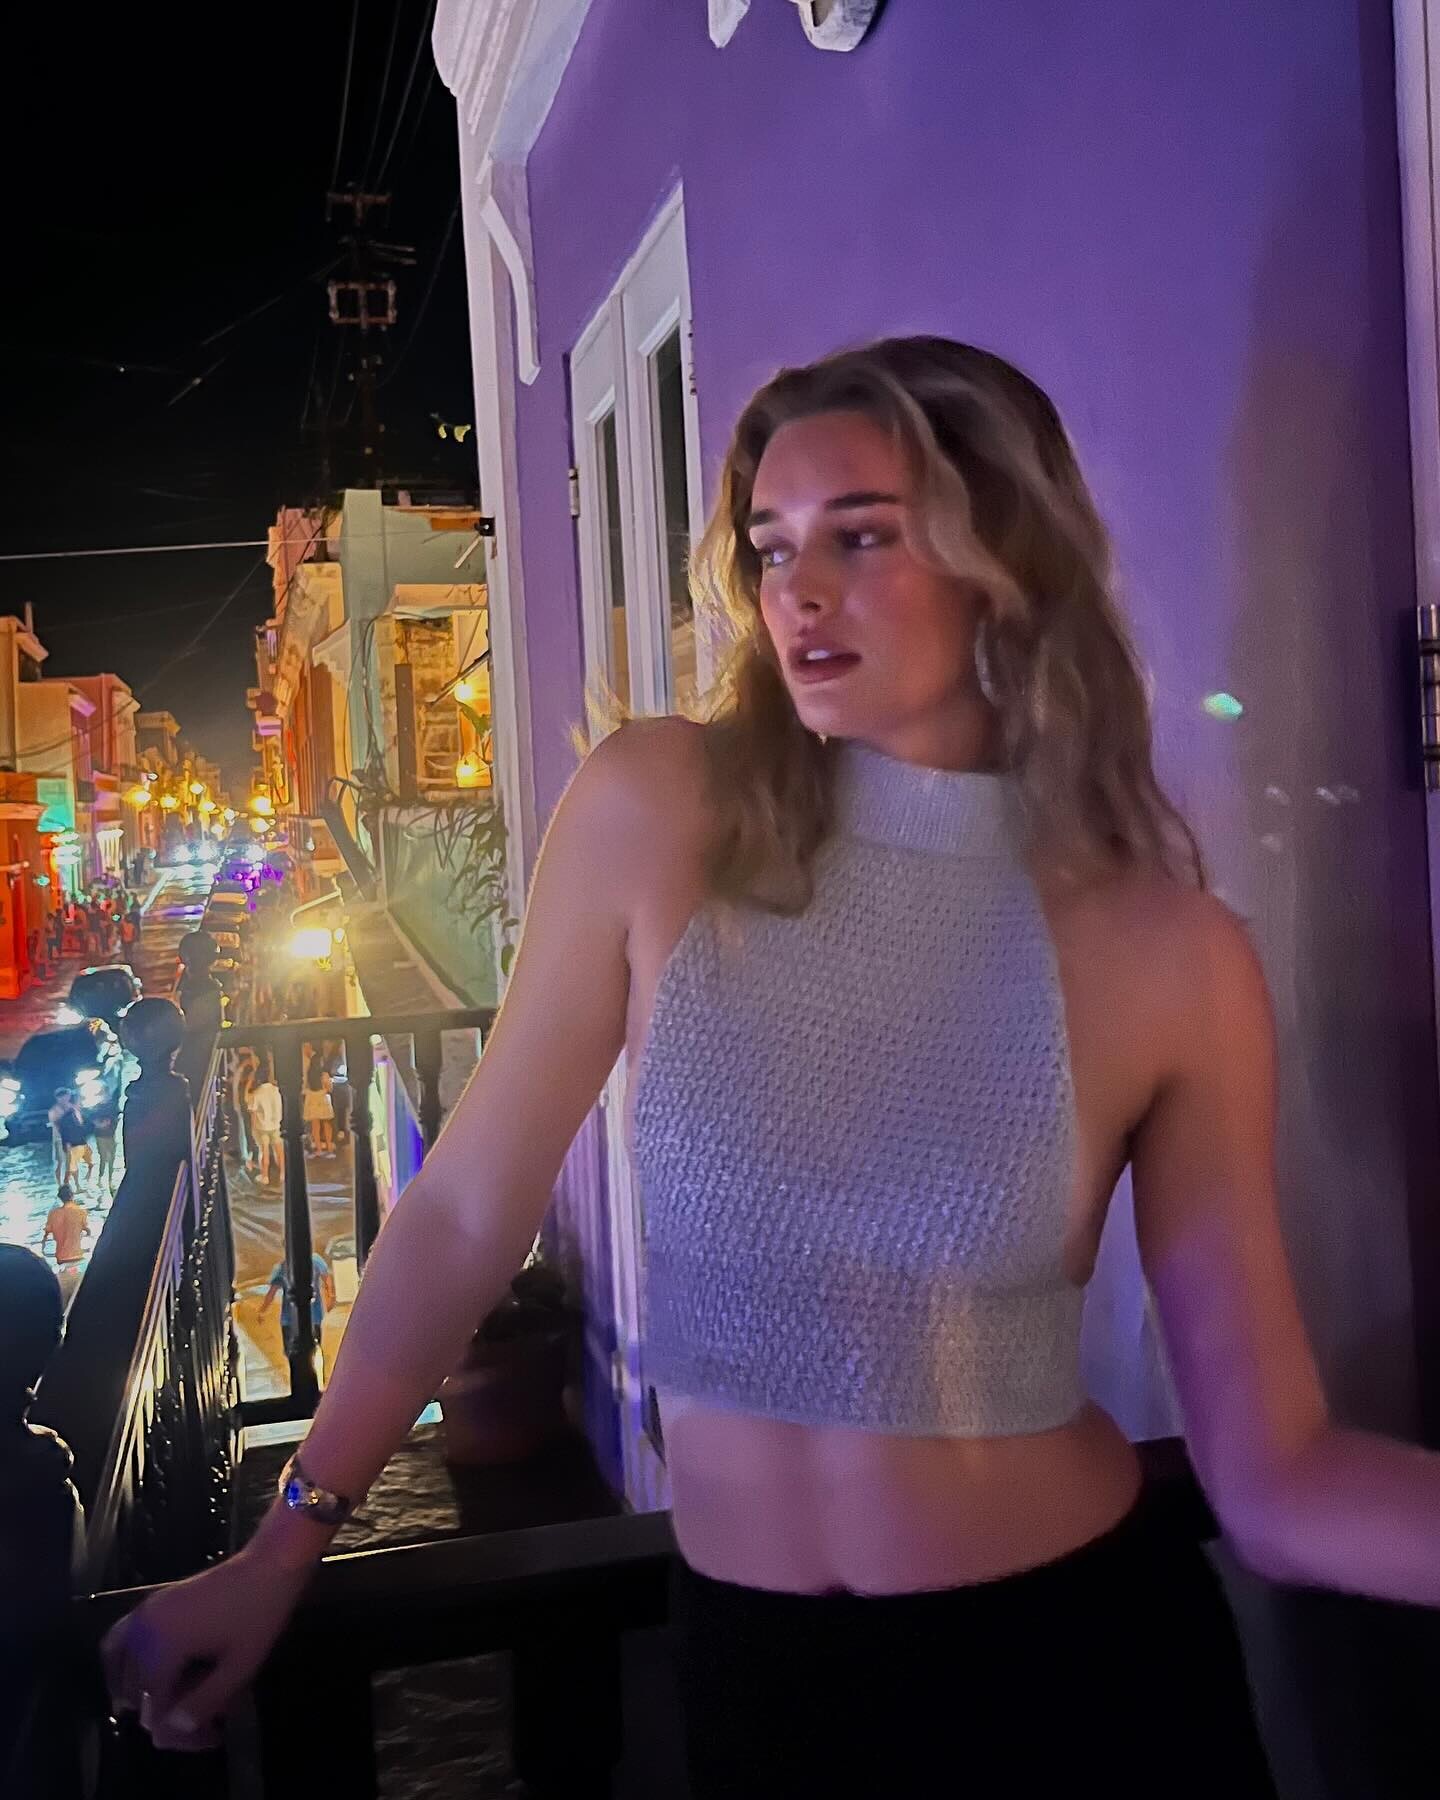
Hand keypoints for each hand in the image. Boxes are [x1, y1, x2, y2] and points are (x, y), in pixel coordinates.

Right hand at [101, 1547, 310, 1750]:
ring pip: (118, 1667)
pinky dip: (121, 1662)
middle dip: (164, 1713)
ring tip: (169, 1706)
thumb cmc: (259, 1614)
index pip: (154, 1709)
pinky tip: (140, 1676)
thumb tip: (170, 1732)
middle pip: (135, 1692)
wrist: (268, 1564)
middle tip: (203, 1721)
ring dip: (137, 1691)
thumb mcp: (240, 1667)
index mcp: (164, 1646)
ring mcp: (144, 1613)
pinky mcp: (151, 1603)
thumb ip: (204, 1702)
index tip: (213, 1734)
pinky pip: (118, 1639)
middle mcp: (144, 1630)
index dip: (180, 1731)